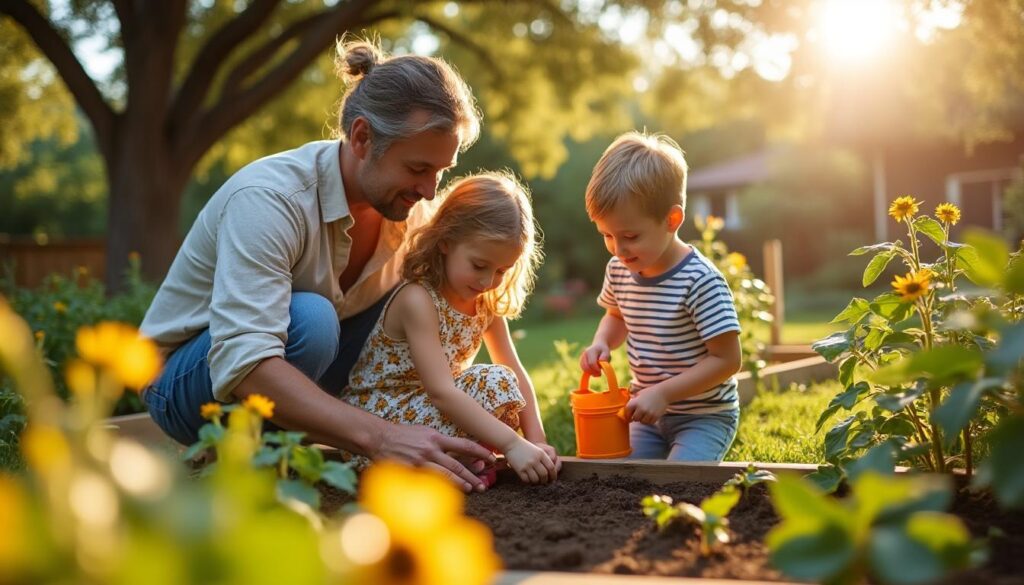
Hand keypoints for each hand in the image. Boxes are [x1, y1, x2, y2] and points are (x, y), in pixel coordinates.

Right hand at [371, 422, 495, 491]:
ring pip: (446, 476)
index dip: (480, 452)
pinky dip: (441, 488)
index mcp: (436, 437)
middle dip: (473, 476)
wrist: (380, 438)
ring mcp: (421, 461)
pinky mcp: (412, 471)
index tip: (491, 459)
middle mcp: (431, 449)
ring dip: (461, 484)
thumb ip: (441, 442)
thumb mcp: (425, 432)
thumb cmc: (404, 435)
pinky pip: (430, 482)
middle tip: (484, 484)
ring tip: (472, 490)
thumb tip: (459, 451)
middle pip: (458, 465)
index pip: (464, 445)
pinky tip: (449, 493)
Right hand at [503, 437, 556, 483]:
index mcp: (541, 454)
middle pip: (544, 475)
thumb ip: (545, 458)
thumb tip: (551, 471)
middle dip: (545, 480)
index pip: (551, 467)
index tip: (552, 479)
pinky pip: (527, 480)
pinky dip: (529, 482)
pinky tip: (528, 480)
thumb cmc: (525, 447)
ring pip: (536, 479)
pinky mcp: (520, 469)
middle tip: (544, 482)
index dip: (553, 475)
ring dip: (537, 482)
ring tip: (536, 482)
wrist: (511, 443)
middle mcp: (535, 460)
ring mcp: (527, 465)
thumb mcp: (537, 450)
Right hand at [580, 342, 609, 375]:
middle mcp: (585, 354)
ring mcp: (582, 357)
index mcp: (591, 351)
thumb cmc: (603, 350)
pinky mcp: (581, 361)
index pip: (591, 363)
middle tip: (599, 374)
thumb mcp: (607, 352)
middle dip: (593, 372)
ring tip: (597, 372)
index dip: (596, 369)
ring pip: (584, 368)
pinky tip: (594, 371)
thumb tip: (601, 362)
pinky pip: (583, 368)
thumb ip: (605, 357)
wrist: (598, 345)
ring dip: (590, 372)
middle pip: (586, 367)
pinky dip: (588, 371)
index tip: (600, 372)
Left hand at [626, 388, 668, 424]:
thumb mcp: (638, 394)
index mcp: (635, 402)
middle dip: (636, 417)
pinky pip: (650, 422)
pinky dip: (649, 420)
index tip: (629, 414)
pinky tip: (650, 415)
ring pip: (642, 422)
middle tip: (639, 414)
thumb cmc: (649, 392)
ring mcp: (648, 413)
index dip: (628, 414)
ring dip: (643, 419)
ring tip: (645, 414)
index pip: (627, 412)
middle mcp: (641, 408)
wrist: (663, 393)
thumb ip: (632, 401)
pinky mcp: (655, 416)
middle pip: (635, 418)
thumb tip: (624, 410)